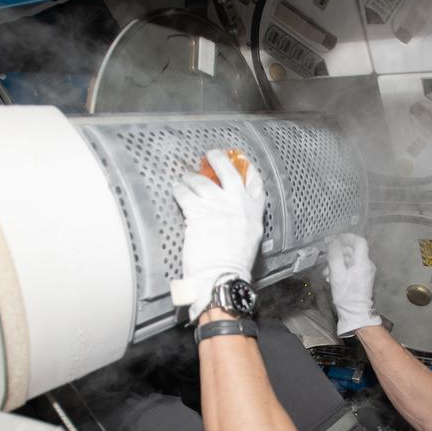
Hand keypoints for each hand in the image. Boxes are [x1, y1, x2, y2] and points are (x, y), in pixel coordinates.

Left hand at [172, 149, 264, 319]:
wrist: (222, 276)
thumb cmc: (234, 265)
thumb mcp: (249, 239)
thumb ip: (242, 221)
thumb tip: (227, 214)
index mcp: (254, 213)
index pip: (255, 183)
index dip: (246, 169)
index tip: (240, 160)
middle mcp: (238, 205)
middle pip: (228, 172)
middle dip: (218, 159)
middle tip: (210, 154)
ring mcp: (218, 206)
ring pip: (202, 182)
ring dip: (191, 177)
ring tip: (184, 178)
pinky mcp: (198, 212)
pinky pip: (185, 194)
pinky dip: (179, 190)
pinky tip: (176, 190)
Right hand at [325, 233, 381, 336]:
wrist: (354, 313)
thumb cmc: (347, 295)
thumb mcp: (337, 273)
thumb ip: (335, 255)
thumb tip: (333, 242)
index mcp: (363, 262)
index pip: (359, 241)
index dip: (347, 237)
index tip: (336, 239)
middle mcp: (366, 265)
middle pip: (352, 251)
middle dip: (337, 254)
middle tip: (326, 259)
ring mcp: (365, 273)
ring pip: (349, 261)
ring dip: (336, 264)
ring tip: (326, 273)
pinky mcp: (361, 279)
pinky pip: (350, 269)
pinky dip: (340, 270)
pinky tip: (331, 278)